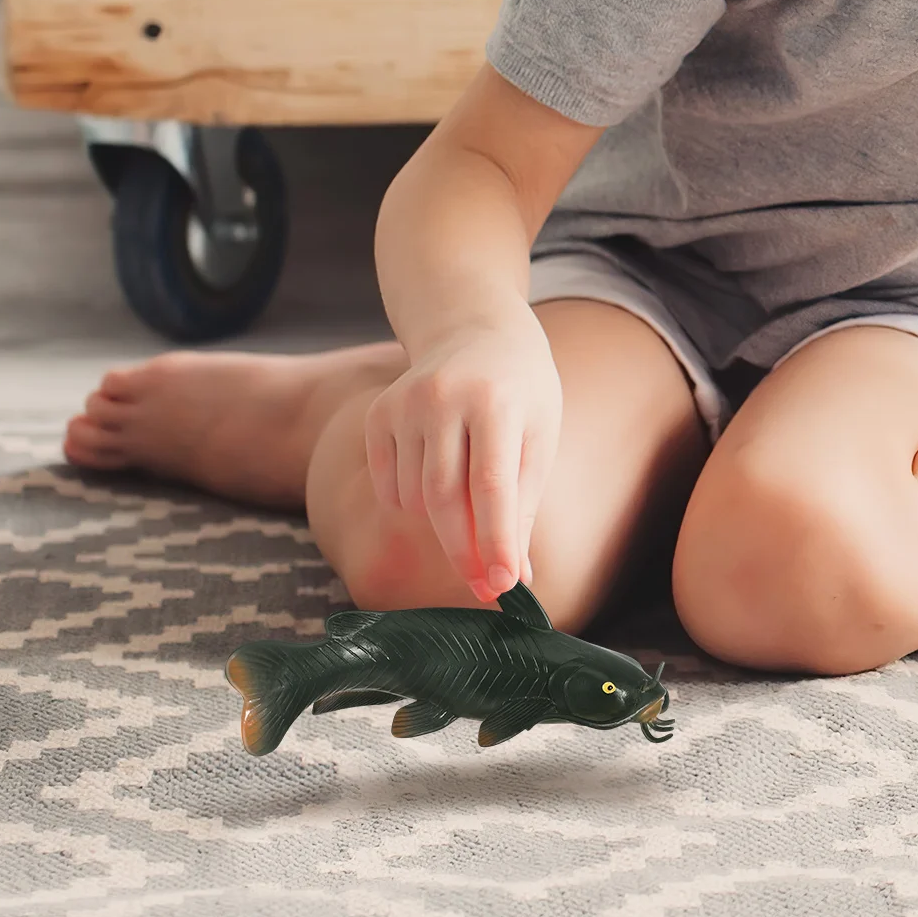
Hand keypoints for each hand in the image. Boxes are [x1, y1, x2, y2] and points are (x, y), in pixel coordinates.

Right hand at [363, 301, 562, 602]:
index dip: (495, 540)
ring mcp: (404, 403)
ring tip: (472, 505)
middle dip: (464, 552)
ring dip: (444, 525)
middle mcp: (443, 398)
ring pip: (415, 499)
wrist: (475, 330)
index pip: (491, 485)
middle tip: (485, 585)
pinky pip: (389, 488)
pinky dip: (414, 505)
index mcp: (496, 401)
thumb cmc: (520, 393)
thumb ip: (523, 505)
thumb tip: (515, 576)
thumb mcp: (539, 438)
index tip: (503, 586)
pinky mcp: (378, 413)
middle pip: (444, 498)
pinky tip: (439, 481)